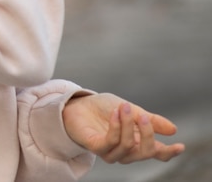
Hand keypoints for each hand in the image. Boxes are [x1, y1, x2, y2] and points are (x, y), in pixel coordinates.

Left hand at [62, 93, 184, 163]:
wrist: (77, 103)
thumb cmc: (103, 108)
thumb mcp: (130, 110)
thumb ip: (149, 119)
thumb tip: (173, 129)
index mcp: (136, 143)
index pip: (156, 153)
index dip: (169, 152)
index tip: (180, 145)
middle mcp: (125, 151)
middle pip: (145, 152)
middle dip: (147, 133)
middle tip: (141, 115)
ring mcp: (110, 152)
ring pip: (128, 146)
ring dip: (128, 125)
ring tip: (125, 107)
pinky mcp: (95, 147)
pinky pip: (110, 142)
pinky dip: (116, 127)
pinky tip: (116, 113)